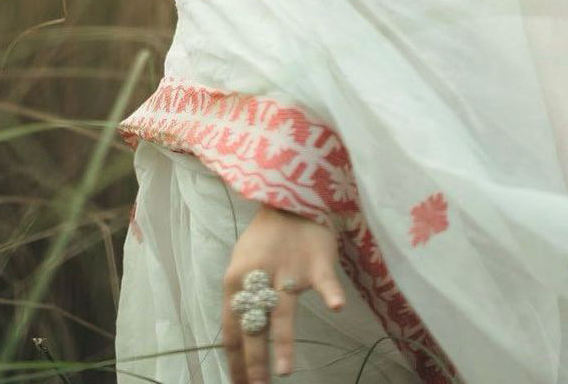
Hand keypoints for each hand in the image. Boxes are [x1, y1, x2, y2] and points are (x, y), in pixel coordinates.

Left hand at [221, 202, 345, 381]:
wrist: (290, 200)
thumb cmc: (265, 240)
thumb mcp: (243, 266)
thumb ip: (241, 300)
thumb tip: (236, 343)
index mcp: (235, 282)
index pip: (231, 331)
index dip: (235, 362)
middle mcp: (259, 279)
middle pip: (254, 326)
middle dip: (254, 363)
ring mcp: (289, 270)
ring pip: (283, 310)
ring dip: (283, 342)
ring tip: (285, 371)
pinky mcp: (316, 261)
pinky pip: (324, 280)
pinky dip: (330, 293)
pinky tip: (336, 307)